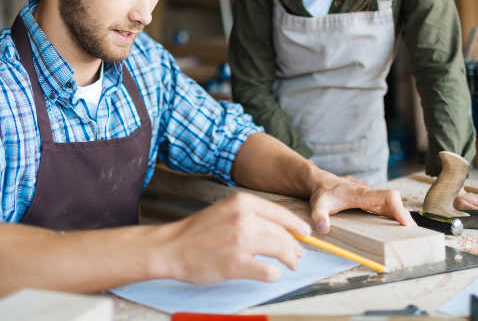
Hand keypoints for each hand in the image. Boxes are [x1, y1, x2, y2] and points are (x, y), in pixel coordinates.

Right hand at [162, 192, 310, 284]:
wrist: (171, 247)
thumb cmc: (198, 232)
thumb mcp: (226, 211)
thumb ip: (251, 215)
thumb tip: (280, 228)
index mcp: (242, 202)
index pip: (280, 213)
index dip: (296, 225)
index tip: (305, 233)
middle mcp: (244, 218)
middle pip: (283, 233)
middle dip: (294, 246)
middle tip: (298, 255)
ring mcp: (241, 241)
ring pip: (280, 250)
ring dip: (289, 259)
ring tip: (291, 264)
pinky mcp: (236, 264)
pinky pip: (268, 271)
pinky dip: (274, 274)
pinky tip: (272, 274)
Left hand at [308, 173, 415, 233]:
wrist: (321, 182)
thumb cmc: (322, 193)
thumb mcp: (318, 204)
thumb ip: (319, 216)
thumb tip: (323, 229)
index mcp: (362, 194)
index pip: (388, 197)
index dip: (399, 209)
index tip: (406, 224)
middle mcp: (370, 195)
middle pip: (394, 203)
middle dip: (404, 217)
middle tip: (413, 236)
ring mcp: (371, 198)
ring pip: (392, 206)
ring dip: (400, 218)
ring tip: (408, 236)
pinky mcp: (370, 202)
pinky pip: (386, 208)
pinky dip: (394, 217)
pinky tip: (396, 230)